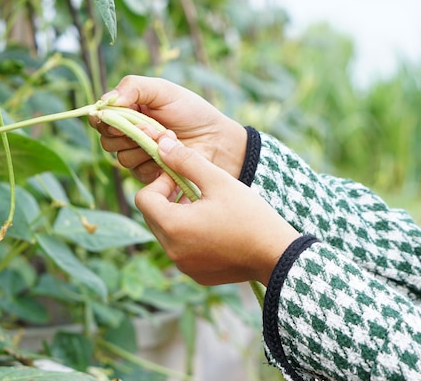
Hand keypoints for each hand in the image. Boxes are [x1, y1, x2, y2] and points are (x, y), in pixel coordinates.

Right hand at [90, 75, 246, 182]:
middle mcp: (128, 135)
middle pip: (106, 140)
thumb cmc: (191, 111)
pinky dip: (153, 162)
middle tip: (152, 126)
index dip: (104, 120)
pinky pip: (137, 172)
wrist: (216, 139)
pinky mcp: (148, 174)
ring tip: (169, 138)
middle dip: (128, 134)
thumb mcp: (162, 90)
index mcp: (127, 112)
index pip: (100, 118)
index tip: (115, 117)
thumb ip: (133, 87)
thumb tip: (104, 101)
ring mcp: (138, 156)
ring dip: (145, 147)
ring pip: (121, 158)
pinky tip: (171, 153)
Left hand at [135, 133, 300, 285]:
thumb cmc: (249, 215)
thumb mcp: (218, 180)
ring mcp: (183, 266)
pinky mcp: (196, 274)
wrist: (277, 254)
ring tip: (205, 207)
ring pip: (166, 233)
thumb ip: (186, 161)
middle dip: (167, 199)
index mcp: (173, 226)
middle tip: (193, 189)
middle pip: (152, 216)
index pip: (143, 198)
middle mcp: (172, 251)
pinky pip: (181, 251)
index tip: (182, 178)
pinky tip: (214, 229)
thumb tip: (161, 145)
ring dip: (177, 217)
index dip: (160, 183)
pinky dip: (190, 237)